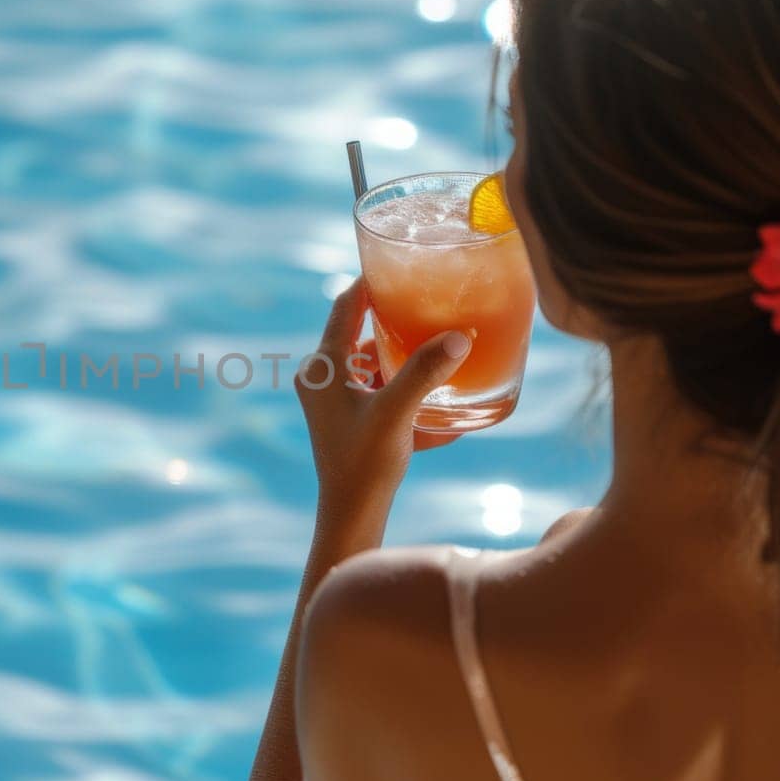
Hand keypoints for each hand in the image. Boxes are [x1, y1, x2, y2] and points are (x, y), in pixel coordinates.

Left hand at [295, 278, 471, 514]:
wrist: (350, 516)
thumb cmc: (365, 464)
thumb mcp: (397, 412)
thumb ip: (425, 372)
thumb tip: (457, 336)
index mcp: (322, 367)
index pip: (344, 306)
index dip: (370, 283)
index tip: (400, 264)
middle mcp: (322, 379)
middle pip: (360, 333)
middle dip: (395, 321)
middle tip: (431, 303)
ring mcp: (333, 401)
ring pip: (371, 364)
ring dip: (402, 358)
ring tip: (440, 344)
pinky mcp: (348, 421)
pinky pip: (379, 394)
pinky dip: (404, 392)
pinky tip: (442, 402)